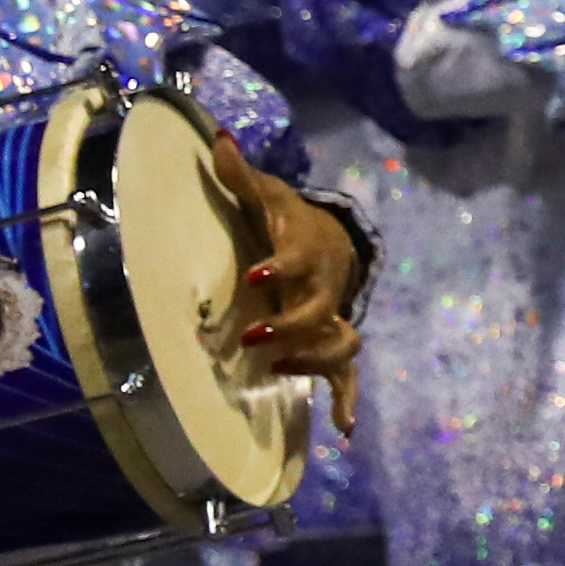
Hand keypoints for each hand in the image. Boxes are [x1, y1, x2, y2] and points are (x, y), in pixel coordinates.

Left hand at [195, 130, 363, 390]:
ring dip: (313, 360)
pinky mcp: (334, 341)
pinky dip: (349, 400)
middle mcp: (326, 286)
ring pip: (340, 343)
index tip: (256, 275)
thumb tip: (216, 135)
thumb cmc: (287, 220)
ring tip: (279, 370)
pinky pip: (348, 374)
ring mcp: (334, 316)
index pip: (298, 257)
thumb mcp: (267, 195)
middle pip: (321, 310)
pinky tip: (345, 430)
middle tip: (255, 339)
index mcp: (307, 251)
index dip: (281, 266)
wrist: (333, 242)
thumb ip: (241, 173)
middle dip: (291, 326)